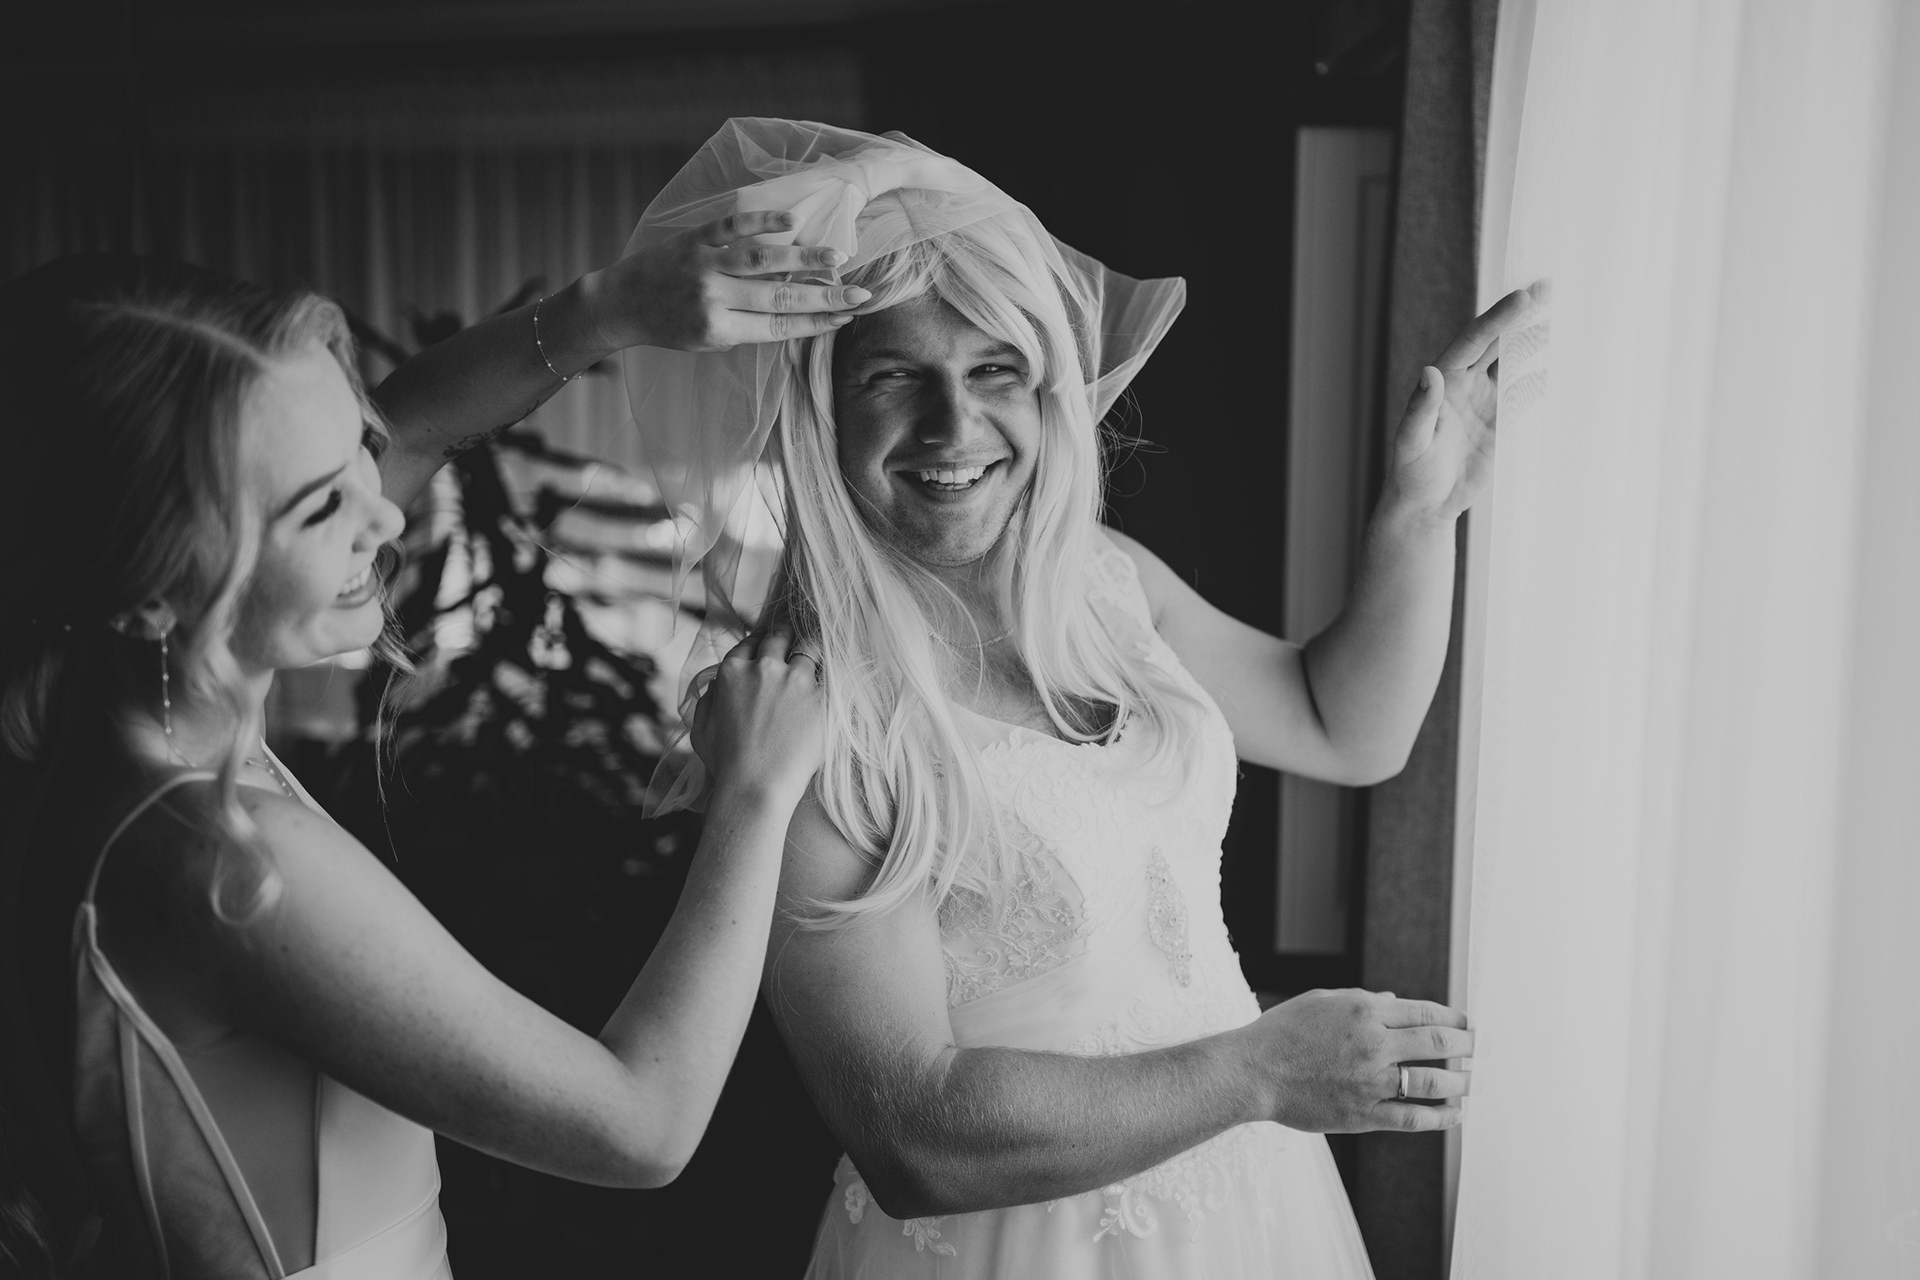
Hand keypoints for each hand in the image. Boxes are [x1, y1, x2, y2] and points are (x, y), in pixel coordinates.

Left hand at [581, 210, 870, 352]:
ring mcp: (704, 265)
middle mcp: (714, 298)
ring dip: (804, 258)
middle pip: (780, 296)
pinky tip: (791, 221)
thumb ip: (748, 326)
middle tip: (862, 294)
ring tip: (838, 257)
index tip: (848, 316)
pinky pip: (731, 226)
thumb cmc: (670, 326)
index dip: (818, 321)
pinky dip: (762, 221)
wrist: (622, 303)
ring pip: (762, 260)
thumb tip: (798, 311)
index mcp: (720, 330)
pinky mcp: (693, 238)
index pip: (780, 326)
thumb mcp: (709, 341)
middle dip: (826, 297)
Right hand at [689, 628, 825, 799]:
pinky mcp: (820, 696)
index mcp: (732, 672)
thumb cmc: (725, 765)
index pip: (749, 642)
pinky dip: (829, 676)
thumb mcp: (701, 729)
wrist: (757, 787)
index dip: (759, 642)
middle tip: (793, 639)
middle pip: (780, 637)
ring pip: (809, 648)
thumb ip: (706, 701)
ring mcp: (795, 680)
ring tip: (817, 654)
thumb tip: (715, 687)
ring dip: (811, 650)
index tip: (766, 646)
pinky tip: (834, 679)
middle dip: (786, 636)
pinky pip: (830, 675)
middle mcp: (763, 668)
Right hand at [1241, 988, 1472, 1132]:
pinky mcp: (1364, 1115)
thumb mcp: (1320, 1001)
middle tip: (1477, 1048)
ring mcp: (1371, 1082)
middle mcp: (1374, 1044)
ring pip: (1433, 1082)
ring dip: (1460, 1082)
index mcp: (1364, 1011)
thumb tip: (1396, 1002)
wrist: (1253, 1072)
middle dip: (1466, 1045)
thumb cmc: (1281, 1032)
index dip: (1453, 1018)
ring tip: (1470, 1082)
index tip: (1466, 1023)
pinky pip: (1413, 1118)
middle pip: (1438, 1043)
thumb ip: (1361, 998)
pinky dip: (1441, 1118)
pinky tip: (1454, 1115)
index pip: (1425, 1012)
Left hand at [1385, 281, 1548, 523]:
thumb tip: (1429, 372)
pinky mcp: (1498, 423)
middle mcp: (1465, 384)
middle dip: (1520, 315)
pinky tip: (1557, 367)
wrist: (1426, 504)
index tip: (1523, 297)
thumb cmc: (1411, 473)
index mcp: (1444, 381)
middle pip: (1495, 341)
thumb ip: (1421, 409)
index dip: (1499, 318)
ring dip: (1532, 341)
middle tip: (1547, 287)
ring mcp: (1484, 401)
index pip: (1474, 340)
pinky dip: (1538, 380)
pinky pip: (1522, 395)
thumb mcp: (1411, 443)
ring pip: (1511, 362)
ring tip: (1559, 318)